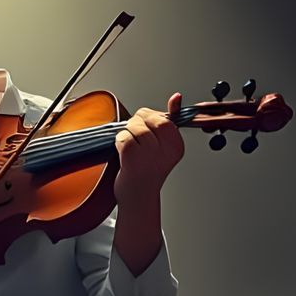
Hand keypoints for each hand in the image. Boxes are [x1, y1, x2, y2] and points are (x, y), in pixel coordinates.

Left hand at [113, 92, 185, 206]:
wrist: (138, 198)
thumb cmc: (147, 170)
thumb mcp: (163, 145)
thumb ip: (168, 120)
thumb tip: (176, 97)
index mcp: (177, 146)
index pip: (164, 119)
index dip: (151, 120)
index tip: (148, 129)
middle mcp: (166, 150)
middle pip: (148, 118)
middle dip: (138, 122)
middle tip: (136, 137)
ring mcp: (150, 155)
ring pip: (134, 127)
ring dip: (127, 134)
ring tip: (131, 148)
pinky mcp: (133, 158)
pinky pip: (123, 137)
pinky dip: (119, 142)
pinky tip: (124, 154)